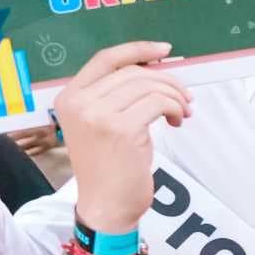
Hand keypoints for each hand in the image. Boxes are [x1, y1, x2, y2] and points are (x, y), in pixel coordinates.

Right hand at [48, 41, 188, 230]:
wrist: (106, 205)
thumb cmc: (109, 166)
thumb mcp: (103, 124)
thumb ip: (117, 96)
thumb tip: (156, 69)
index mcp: (69, 97)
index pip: (106, 58)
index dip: (138, 49)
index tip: (165, 50)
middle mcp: (78, 102)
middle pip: (133, 71)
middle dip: (166, 79)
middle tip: (185, 97)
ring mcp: (97, 115)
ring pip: (148, 85)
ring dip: (174, 95)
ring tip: (182, 111)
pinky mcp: (120, 129)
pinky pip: (158, 102)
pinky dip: (174, 108)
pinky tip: (176, 121)